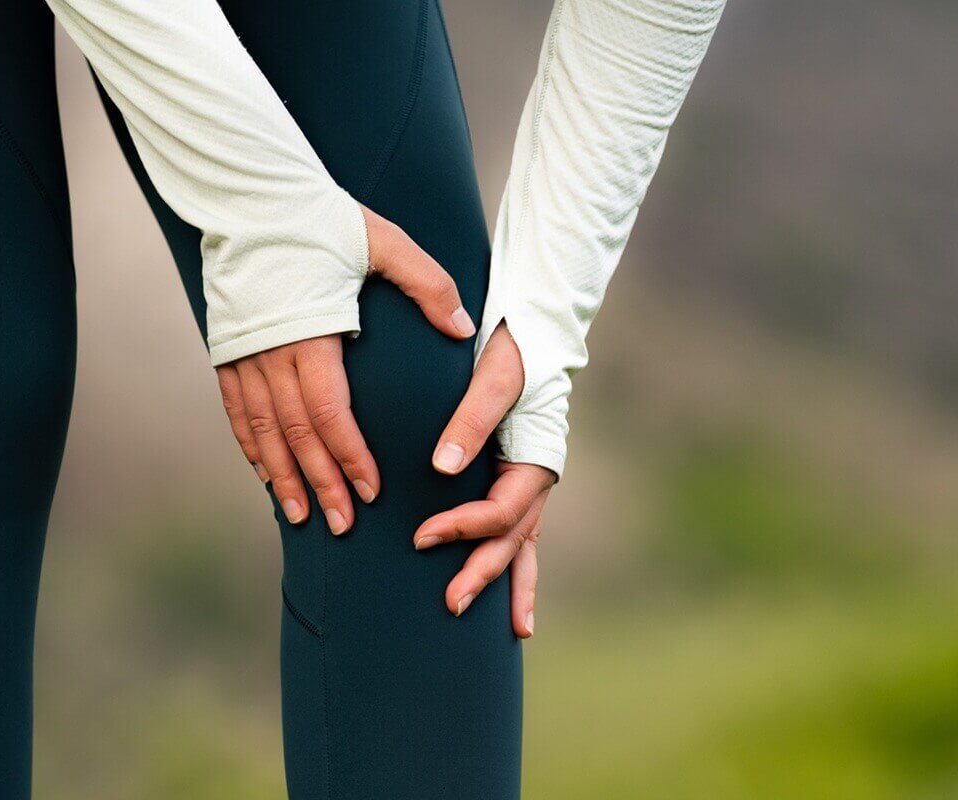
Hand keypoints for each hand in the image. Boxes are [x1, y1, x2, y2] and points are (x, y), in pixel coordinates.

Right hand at [216, 206, 475, 534]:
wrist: (248, 195)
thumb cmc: (320, 217)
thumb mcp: (383, 242)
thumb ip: (428, 286)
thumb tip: (464, 330)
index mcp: (310, 333)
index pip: (331, 413)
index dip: (350, 457)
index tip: (370, 491)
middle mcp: (270, 352)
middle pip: (296, 434)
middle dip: (320, 483)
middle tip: (341, 524)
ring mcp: (242, 354)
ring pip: (261, 431)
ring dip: (282, 477)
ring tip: (301, 516)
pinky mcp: (227, 350)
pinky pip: (236, 411)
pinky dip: (252, 447)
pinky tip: (266, 474)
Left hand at [413, 324, 554, 637]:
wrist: (531, 318)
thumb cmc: (511, 343)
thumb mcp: (493, 374)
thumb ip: (469, 418)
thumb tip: (442, 468)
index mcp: (534, 457)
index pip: (502, 511)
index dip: (464, 528)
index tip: (422, 535)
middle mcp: (535, 476)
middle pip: (514, 540)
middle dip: (484, 575)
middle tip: (450, 604)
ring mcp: (527, 481)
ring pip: (524, 543)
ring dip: (513, 583)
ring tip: (513, 631)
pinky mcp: (513, 476)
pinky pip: (517, 529)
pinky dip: (515, 562)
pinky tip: (512, 596)